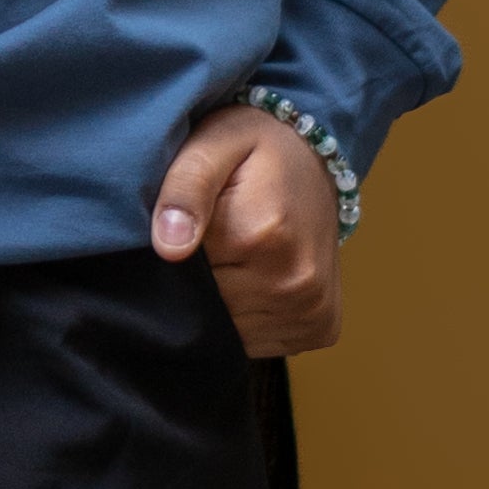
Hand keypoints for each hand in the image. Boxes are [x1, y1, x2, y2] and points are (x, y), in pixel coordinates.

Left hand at [151, 109, 344, 359]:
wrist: (315, 159)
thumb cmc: (255, 148)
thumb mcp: (213, 144)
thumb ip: (185, 189)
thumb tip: (168, 248)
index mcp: (264, 236)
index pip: (185, 276)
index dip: (175, 255)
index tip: (187, 227)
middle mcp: (296, 283)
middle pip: (208, 311)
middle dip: (197, 282)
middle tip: (208, 240)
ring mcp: (313, 311)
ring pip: (231, 333)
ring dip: (222, 304)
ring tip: (232, 258)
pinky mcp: (321, 328)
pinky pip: (259, 344)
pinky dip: (246, 319)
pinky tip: (252, 280)